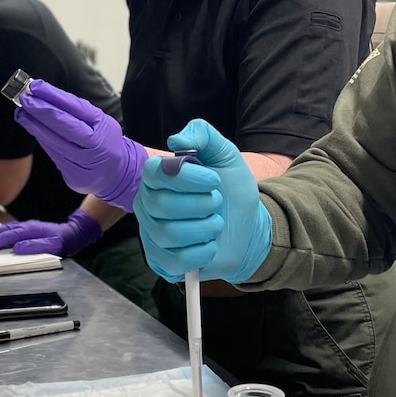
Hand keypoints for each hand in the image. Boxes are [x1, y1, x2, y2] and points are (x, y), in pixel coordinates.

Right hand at [0, 209, 101, 257]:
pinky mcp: (25, 230)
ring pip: (2, 231)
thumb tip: (17, 248)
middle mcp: (25, 226)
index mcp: (30, 230)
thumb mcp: (54, 246)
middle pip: (1, 232)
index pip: (7, 236)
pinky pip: (6, 232)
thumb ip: (36, 246)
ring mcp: (24, 227)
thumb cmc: (64, 241)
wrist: (74, 232)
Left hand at [13, 80, 146, 210]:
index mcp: (103, 126)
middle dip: (41, 110)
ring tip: (22, 114)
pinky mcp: (74, 176)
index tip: (36, 86)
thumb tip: (47, 97)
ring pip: (56, 142)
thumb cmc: (105, 141)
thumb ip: (78, 112)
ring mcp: (85, 163)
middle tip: (24, 98)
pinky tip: (33, 130)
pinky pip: (54, 155)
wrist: (119, 173)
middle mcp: (96, 145)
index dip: (54, 96)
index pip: (76, 107)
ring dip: (35, 126)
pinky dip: (43, 141)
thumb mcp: (100, 122)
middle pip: (65, 126)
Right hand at [132, 119, 270, 283]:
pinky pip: (176, 260)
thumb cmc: (231, 190)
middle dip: (202, 204)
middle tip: (217, 203)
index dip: (186, 177)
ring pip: (169, 234)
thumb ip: (203, 134)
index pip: (155, 172)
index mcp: (157, 176)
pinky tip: (210, 244)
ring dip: (205, 228)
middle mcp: (148, 204)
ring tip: (216, 224)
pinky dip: (203, 252)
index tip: (214, 179)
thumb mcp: (225, 154)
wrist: (248, 227)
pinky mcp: (162, 261)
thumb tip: (176, 141)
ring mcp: (152, 234)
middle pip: (162, 206)